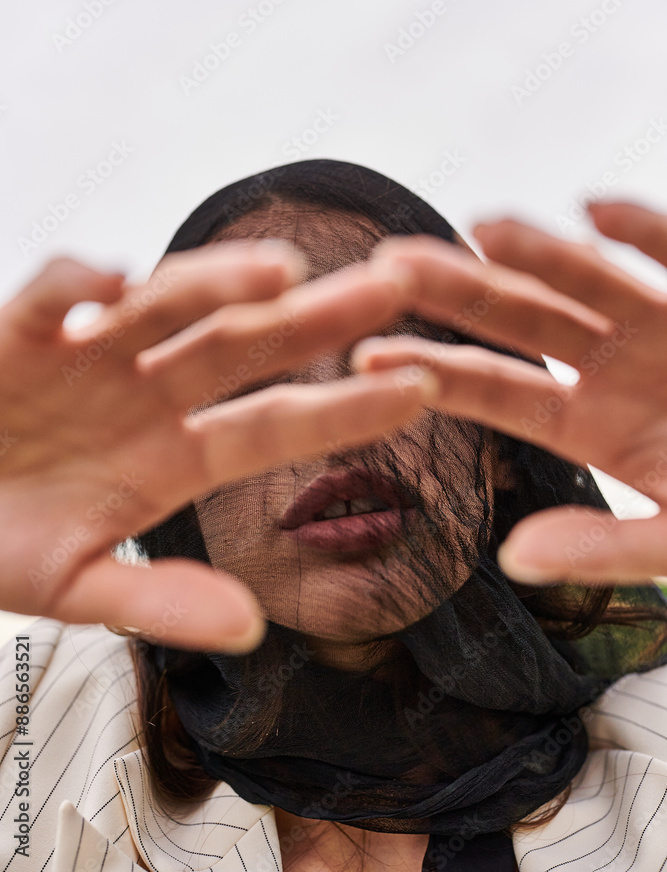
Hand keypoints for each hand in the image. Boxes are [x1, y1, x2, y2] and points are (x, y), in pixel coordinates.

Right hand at [0, 242, 435, 649]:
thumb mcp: (72, 586)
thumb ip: (158, 601)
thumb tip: (252, 628)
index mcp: (174, 454)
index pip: (277, 424)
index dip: (347, 408)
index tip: (421, 387)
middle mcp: (147, 392)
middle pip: (244, 345)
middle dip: (316, 316)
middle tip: (395, 284)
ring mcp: (88, 354)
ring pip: (166, 307)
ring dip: (218, 285)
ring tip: (280, 272)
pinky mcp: (18, 330)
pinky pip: (52, 298)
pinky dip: (79, 290)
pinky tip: (114, 288)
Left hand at [352, 200, 666, 585]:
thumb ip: (608, 548)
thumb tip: (513, 557)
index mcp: (594, 428)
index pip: (499, 393)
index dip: (436, 372)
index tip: (366, 354)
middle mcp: (617, 370)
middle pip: (523, 323)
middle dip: (457, 293)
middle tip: (385, 265)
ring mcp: (665, 329)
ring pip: (590, 282)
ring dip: (537, 252)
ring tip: (476, 225)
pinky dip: (648, 236)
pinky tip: (596, 213)